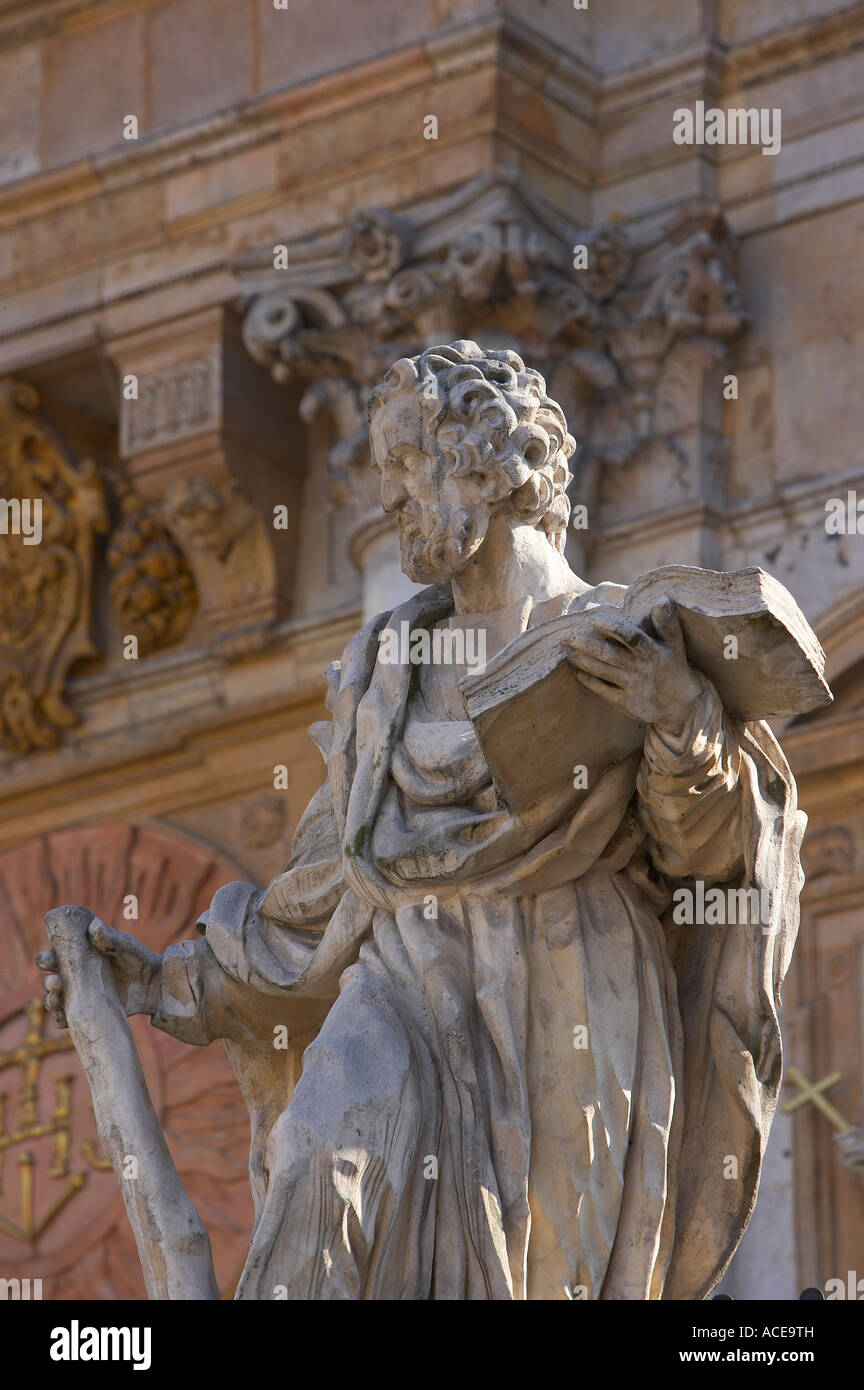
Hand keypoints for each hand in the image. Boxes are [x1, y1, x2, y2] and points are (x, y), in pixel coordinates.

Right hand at [36, 917, 161, 1029]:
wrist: (154, 984)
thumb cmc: (138, 958)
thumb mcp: (124, 945)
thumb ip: (109, 937)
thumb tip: (93, 926)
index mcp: (78, 956)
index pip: (54, 957)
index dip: (46, 958)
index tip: (49, 958)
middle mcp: (75, 976)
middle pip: (50, 979)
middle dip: (47, 980)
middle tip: (55, 981)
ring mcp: (80, 995)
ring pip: (55, 999)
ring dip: (50, 1000)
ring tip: (57, 998)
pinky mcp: (88, 1011)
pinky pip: (67, 1018)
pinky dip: (60, 1020)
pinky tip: (61, 1019)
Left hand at [562, 598, 702, 732]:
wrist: (682, 706)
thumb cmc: (674, 667)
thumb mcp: (676, 645)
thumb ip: (666, 623)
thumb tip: (661, 599)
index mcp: (653, 652)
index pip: (631, 637)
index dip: (613, 628)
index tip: (594, 619)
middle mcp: (641, 669)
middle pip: (609, 655)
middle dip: (586, 645)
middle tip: (565, 636)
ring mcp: (632, 687)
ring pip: (602, 671)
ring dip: (582, 661)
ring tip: (566, 650)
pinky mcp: (626, 703)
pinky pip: (603, 690)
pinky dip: (589, 681)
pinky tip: (577, 671)